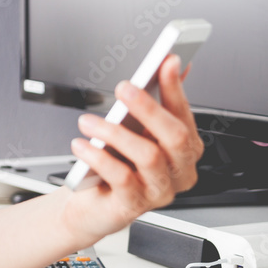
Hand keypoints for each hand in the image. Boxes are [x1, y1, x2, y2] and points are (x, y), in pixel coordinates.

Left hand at [57, 55, 203, 246]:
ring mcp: (160, 191)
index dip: (176, 88)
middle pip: (176, 136)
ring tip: (88, 121)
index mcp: (185, 149)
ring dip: (115, 132)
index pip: (184, 114)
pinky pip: (121, 178)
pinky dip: (99, 157)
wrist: (94, 206)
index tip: (166, 61)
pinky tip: (82, 145)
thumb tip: (169, 63)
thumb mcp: (135, 131)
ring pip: (148, 155)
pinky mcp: (135, 205)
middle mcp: (179, 170)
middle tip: (124, 88)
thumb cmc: (118, 164)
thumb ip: (154, 101)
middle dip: (149, 108)